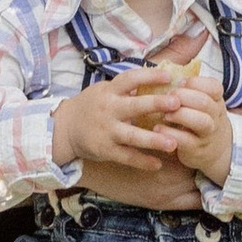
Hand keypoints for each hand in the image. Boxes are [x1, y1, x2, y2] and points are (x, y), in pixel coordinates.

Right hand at [53, 70, 193, 192]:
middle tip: (177, 104)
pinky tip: (157, 164)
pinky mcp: (104, 150)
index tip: (169, 76)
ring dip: (153, 140)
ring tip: (173, 143)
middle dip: (155, 104)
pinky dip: (141, 161)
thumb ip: (127, 88)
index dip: (149, 76)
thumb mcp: (105, 91)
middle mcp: (108, 110)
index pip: (130, 79)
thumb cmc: (92, 106)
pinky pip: (125, 156)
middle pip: (134, 106)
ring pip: (132, 136)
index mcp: (110, 91)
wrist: (64, 128)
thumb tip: (158, 77)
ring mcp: (106, 131)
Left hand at [152, 81, 233, 187]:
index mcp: (216, 101)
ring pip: (201, 121)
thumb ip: (189, 90)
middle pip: (205, 102)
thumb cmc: (199, 119)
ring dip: (181, 115)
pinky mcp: (196, 150)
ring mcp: (208, 134)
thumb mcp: (201, 104)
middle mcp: (215, 117)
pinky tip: (157, 129)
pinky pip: (186, 141)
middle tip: (168, 96)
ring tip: (165, 114)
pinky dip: (171, 134)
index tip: (179, 83)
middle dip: (184, 96)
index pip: (214, 87)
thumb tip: (163, 70)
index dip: (195, 83)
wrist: (215, 151)